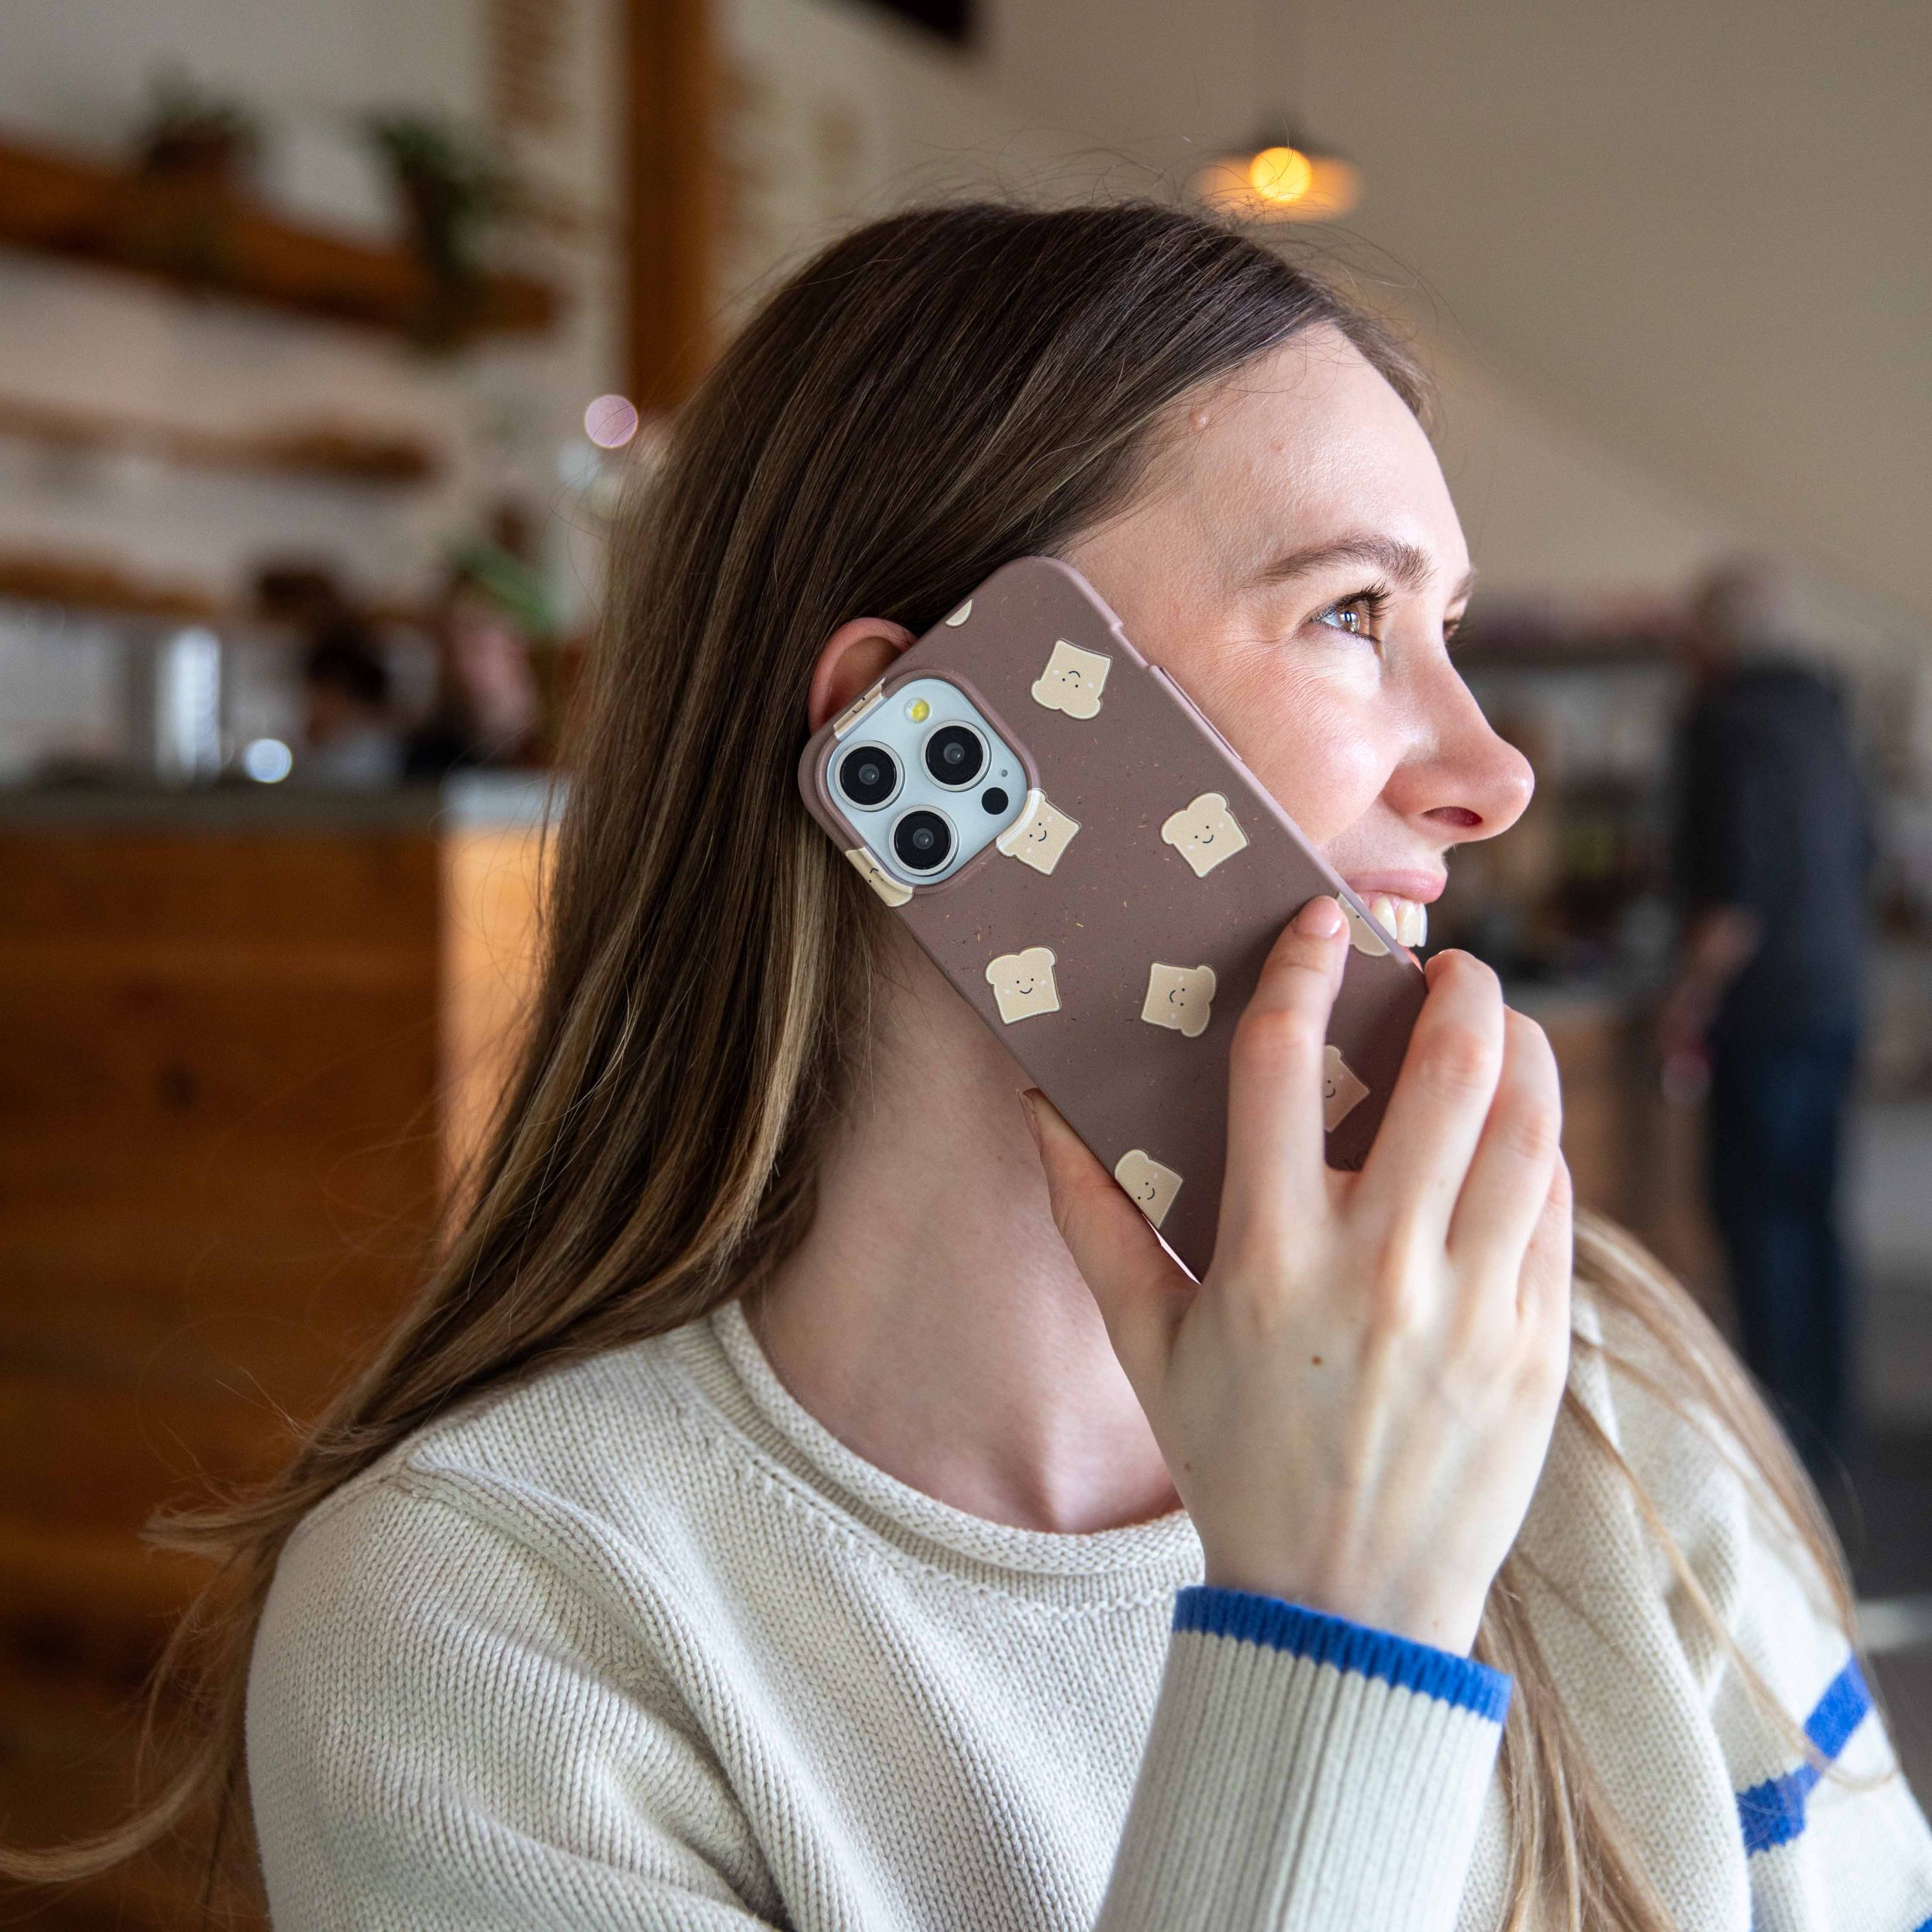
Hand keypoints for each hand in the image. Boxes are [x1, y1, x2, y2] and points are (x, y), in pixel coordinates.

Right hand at [1024, 896, 1572, 1654]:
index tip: (1325, 921)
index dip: (1303, 971)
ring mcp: (1471, 1307)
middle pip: (1445, 1075)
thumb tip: (1040, 1110)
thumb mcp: (1147, 1347)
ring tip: (1503, 1025)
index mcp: (1270, 1258)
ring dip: (1523, 1052)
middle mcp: (1379, 1269)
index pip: (1284, 1066)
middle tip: (1451, 963)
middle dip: (1459, 989)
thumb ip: (1091, 1221)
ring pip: (1526, 1130)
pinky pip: (1554, 1211)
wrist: (1344, 1606)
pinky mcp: (1535, 1345)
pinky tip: (1522, 1131)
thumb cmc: (1235, 1464)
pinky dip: (1544, 1149)